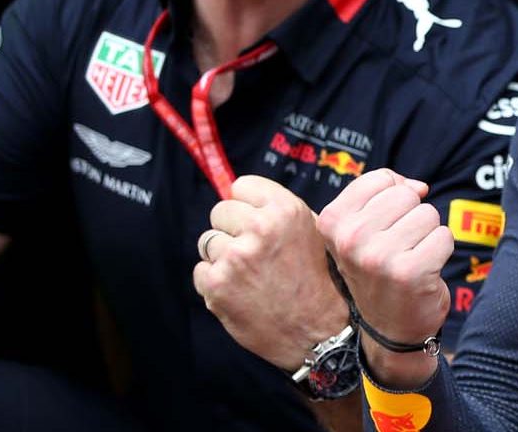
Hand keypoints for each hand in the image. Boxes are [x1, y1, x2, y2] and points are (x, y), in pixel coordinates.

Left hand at [192, 176, 345, 369]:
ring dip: (222, 257)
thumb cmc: (316, 281)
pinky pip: (201, 270)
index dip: (246, 205)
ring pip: (208, 242)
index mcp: (285, 210)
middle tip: (253, 253)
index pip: (241, 186)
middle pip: (220, 211)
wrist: (316, 331)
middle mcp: (259, 228)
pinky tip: (240, 292)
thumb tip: (240, 193)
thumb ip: (278, 210)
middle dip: (232, 230)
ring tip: (249, 275)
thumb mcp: (312, 232)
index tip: (254, 221)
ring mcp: (235, 257)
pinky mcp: (217, 285)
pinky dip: (215, 282)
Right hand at [317, 168, 448, 387]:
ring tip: (409, 259)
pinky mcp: (409, 272)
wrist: (389, 328)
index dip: (394, 198)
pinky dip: (441, 251)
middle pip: (406, 194)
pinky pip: (444, 236)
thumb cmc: (379, 270)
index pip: (382, 179)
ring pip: (428, 214)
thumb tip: (419, 186)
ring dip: (426, 235)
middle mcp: (349, 238)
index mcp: (332, 221)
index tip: (384, 227)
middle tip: (399, 247)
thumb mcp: (362, 228)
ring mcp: (377, 257)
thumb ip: (385, 193)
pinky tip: (424, 272)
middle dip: (412, 216)